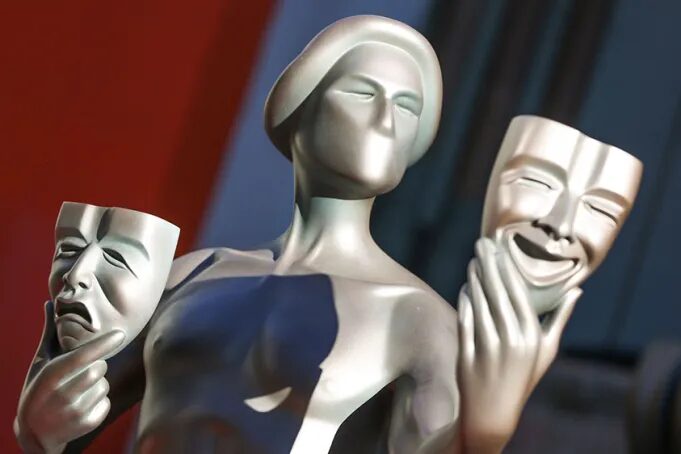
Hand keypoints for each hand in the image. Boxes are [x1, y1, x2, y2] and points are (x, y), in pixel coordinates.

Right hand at [15, 302, 123, 452]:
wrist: (34, 432)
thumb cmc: (38, 388)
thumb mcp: (40, 362)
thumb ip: (50, 333)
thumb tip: (51, 303)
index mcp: (50, 376)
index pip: (82, 356)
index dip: (102, 343)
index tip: (121, 333)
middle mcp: (62, 395)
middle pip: (99, 368)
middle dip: (95, 366)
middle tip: (80, 372)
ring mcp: (75, 412)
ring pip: (105, 384)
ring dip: (97, 384)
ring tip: (78, 390)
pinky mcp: (87, 424)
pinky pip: (107, 402)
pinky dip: (99, 401)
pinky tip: (82, 405)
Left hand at [456, 238, 580, 452]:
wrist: (493, 414)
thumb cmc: (523, 377)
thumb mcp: (546, 350)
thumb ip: (560, 318)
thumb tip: (578, 289)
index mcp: (531, 336)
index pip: (517, 292)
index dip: (507, 267)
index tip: (500, 247)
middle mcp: (510, 340)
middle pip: (497, 292)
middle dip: (488, 264)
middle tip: (481, 243)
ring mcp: (487, 348)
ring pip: (479, 302)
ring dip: (474, 278)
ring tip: (473, 260)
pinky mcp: (467, 354)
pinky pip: (464, 319)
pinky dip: (464, 300)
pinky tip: (465, 286)